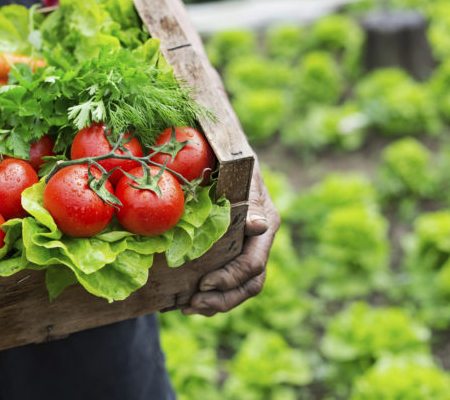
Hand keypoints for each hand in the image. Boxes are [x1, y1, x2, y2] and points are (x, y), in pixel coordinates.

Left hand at [182, 162, 279, 315]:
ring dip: (216, 302)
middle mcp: (259, 240)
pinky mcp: (232, 249)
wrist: (225, 146)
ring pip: (240, 287)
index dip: (230, 279)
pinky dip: (211, 293)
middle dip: (222, 299)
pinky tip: (189, 299)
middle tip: (193, 304)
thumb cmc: (232, 157)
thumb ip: (250, 200)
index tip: (204, 283)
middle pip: (249, 284)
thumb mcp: (241, 173)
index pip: (254, 265)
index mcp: (266, 223)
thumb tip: (258, 227)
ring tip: (189, 308)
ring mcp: (247, 246)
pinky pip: (228, 280)